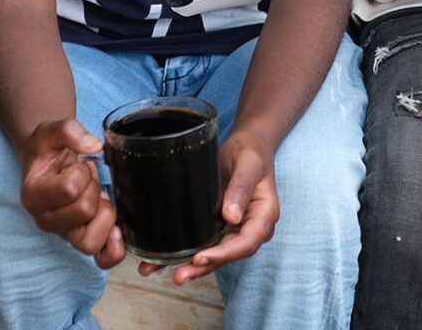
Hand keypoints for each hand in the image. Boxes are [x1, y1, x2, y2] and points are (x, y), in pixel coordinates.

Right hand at [19, 118, 124, 267]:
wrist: (48, 162)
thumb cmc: (49, 150)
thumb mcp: (52, 130)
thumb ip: (69, 130)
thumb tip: (94, 145)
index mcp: (35, 195)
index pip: (70, 188)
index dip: (84, 171)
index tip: (79, 165)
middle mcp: (46, 220)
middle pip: (84, 211)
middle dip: (95, 187)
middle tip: (90, 179)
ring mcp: (64, 233)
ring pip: (90, 241)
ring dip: (104, 213)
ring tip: (99, 197)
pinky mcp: (81, 239)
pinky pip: (99, 257)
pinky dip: (112, 250)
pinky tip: (118, 233)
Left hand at [142, 129, 278, 283]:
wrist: (245, 146)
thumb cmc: (250, 152)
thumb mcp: (249, 164)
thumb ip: (242, 187)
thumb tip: (232, 216)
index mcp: (264, 214)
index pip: (247, 242)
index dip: (225, 254)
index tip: (202, 257)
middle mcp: (249, 227)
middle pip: (228, 254)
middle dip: (203, 267)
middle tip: (179, 275)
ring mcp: (233, 229)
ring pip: (213, 254)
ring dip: (190, 267)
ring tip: (161, 272)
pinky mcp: (217, 227)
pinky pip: (202, 244)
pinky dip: (181, 255)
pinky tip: (157, 263)